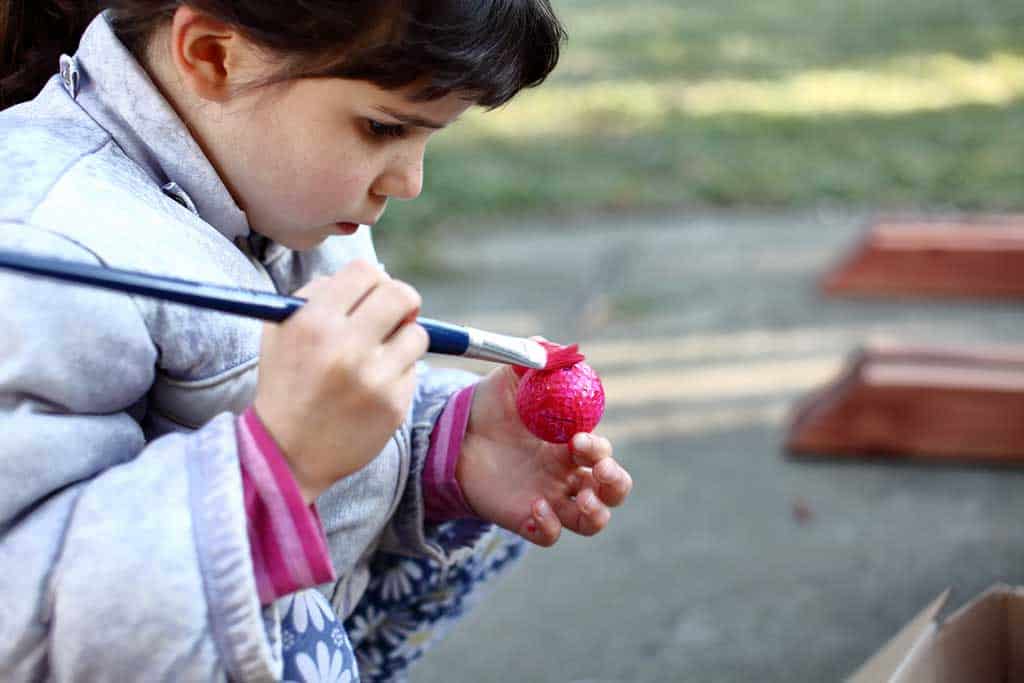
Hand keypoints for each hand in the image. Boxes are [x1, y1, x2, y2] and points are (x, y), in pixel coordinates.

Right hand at [253, 259, 427, 502]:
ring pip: (417, 332)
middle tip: (393, 315)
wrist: (286, 453)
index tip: (371, 294)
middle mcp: (345, 348)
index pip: (365, 272)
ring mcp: (374, 378)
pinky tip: (374, 386)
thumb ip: (319, 294)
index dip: (372, 280)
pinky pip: (414, 369)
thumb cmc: (286, 383)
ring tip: (379, 355)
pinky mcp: (394, 404)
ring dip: (403, 338)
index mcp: (314, 323)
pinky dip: (400, 371)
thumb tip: (375, 275)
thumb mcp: (282, 330)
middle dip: (401, 301)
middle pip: (402, 294)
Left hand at [457, 365, 632, 545]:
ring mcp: (548, 498)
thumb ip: (531, 358)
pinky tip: (535, 508)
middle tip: (597, 471)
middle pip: (612, 491)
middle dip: (615, 483)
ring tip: (583, 501)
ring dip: (597, 513)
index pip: (603, 453)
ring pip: (592, 521)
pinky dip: (550, 526)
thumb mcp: (509, 377)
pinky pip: (550, 536)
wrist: (453, 435)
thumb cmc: (489, 405)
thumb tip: (549, 347)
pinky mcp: (524, 518)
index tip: (579, 438)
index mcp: (571, 443)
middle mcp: (566, 474)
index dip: (600, 450)